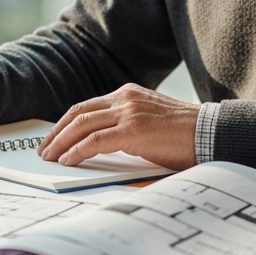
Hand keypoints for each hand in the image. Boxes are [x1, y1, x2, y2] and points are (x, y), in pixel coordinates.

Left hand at [37, 84, 198, 169]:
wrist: (211, 133)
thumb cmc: (184, 134)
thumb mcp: (149, 121)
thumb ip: (125, 124)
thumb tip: (98, 144)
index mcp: (127, 93)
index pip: (86, 106)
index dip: (66, 123)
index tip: (54, 138)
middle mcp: (125, 98)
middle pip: (78, 113)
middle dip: (56, 132)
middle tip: (44, 150)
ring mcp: (128, 112)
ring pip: (81, 125)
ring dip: (61, 142)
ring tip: (50, 157)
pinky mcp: (133, 130)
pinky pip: (95, 140)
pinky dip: (77, 150)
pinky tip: (68, 160)